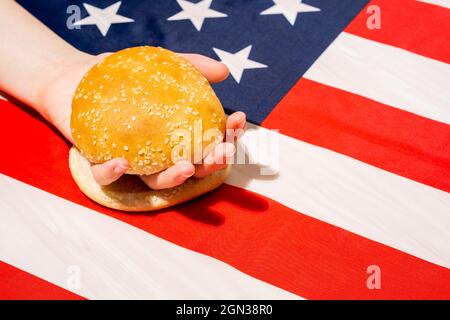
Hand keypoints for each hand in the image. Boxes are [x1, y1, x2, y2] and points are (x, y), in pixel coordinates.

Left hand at [40, 51, 245, 189]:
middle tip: (223, 153)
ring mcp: (131, 161)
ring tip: (186, 167)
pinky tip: (122, 162)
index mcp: (175, 136)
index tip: (239, 120)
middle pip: (189, 167)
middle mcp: (157, 154)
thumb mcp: (163, 64)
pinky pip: (106, 175)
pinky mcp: (99, 162)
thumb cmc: (125, 74)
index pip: (207, 141)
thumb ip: (192, 67)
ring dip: (173, 178)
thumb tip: (225, 72)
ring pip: (155, 180)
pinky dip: (114, 173)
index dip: (227, 136)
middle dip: (210, 164)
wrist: (77, 76)